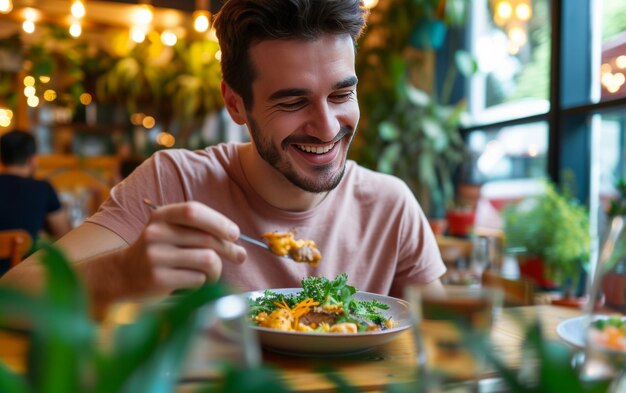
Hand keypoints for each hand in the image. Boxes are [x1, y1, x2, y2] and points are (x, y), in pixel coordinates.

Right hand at [122, 201, 246, 295]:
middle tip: (240, 256)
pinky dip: (204, 282)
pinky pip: (198, 279)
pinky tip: (195, 283)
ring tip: (212, 273)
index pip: (193, 211)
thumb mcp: (169, 232)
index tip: (235, 233)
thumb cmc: (157, 253)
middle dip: (229, 249)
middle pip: (206, 238)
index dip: (218, 221)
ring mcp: (155, 257)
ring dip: (217, 269)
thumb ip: (197, 230)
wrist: (121, 276)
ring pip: (207, 260)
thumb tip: (235, 240)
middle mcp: (155, 233)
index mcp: (160, 216)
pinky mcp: (158, 280)